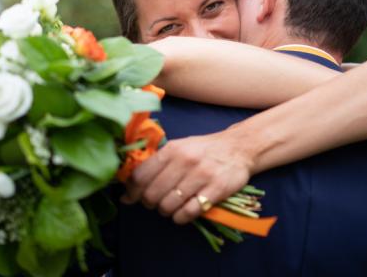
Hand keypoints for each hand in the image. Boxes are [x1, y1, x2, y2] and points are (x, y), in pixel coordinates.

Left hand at [122, 129, 252, 224]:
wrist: (239, 148)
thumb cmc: (203, 150)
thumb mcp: (179, 147)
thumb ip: (156, 164)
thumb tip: (128, 189)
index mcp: (172, 149)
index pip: (141, 175)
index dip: (131, 191)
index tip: (130, 198)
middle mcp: (185, 161)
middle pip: (152, 194)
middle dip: (149, 203)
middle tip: (155, 202)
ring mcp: (201, 176)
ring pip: (168, 205)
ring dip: (165, 211)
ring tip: (171, 206)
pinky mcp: (216, 190)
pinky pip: (188, 212)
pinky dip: (180, 217)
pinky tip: (182, 213)